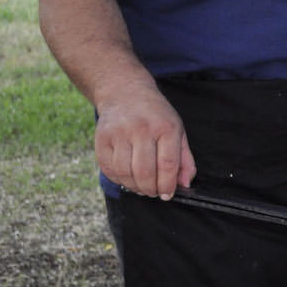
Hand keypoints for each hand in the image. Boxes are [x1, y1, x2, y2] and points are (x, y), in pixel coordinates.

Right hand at [93, 83, 195, 199]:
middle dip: (150, 189)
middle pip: (145, 172)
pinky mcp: (102, 139)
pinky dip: (119, 179)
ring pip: (125, 173)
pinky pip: (109, 169)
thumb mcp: (177, 130)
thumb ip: (185, 159)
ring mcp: (119, 133)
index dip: (167, 185)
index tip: (168, 194)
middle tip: (154, 192)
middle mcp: (141, 129)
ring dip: (134, 187)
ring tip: (141, 187)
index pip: (167, 164)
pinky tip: (127, 177)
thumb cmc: (156, 115)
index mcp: (165, 127)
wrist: (125, 92)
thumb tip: (185, 184)